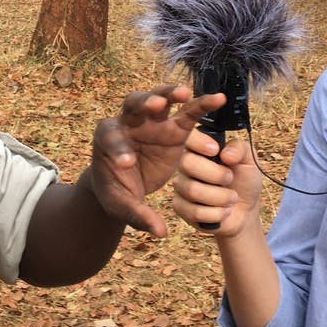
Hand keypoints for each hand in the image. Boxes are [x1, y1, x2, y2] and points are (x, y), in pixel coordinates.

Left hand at [86, 85, 224, 236]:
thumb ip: (140, 216)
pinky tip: (218, 99)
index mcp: (107, 140)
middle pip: (132, 104)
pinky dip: (202, 104)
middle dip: (143, 103)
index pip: (111, 138)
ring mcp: (153, 123)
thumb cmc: (118, 193)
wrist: (127, 185)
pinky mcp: (174, 128)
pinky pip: (189, 113)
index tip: (128, 164)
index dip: (118, 149)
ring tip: (184, 94)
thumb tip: (160, 232)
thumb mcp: (124, 207)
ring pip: (160, 99)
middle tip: (154, 106)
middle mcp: (129, 124)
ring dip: (170, 95)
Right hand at [172, 133, 262, 236]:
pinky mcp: (180, 207)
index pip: (188, 137)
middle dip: (216, 175)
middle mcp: (186, 165)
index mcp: (200, 148)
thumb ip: (240, 149)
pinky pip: (194, 211)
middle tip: (230, 179)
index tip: (215, 150)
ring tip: (231, 198)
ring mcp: (181, 186)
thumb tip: (225, 154)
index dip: (198, 142)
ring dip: (220, 197)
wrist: (244, 211)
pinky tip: (224, 211)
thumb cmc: (243, 182)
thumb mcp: (249, 161)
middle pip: (187, 164)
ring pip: (193, 191)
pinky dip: (216, 213)